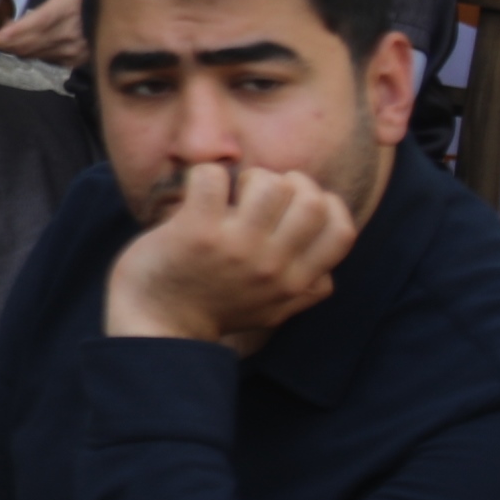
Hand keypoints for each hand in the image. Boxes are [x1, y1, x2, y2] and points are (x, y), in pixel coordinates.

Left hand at [0, 0, 84, 68]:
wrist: (134, 8)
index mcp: (59, 14)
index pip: (20, 34)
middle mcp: (64, 38)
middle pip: (23, 49)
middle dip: (3, 44)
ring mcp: (73, 52)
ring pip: (35, 56)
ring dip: (19, 48)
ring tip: (12, 34)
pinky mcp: (81, 60)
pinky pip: (50, 60)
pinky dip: (37, 52)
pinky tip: (37, 40)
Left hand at [106, 161, 352, 349]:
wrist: (158, 325)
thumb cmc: (213, 308)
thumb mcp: (273, 310)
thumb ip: (305, 290)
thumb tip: (329, 270)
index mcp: (295, 283)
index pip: (341, 232)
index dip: (327, 203)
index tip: (298, 200)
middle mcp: (272, 267)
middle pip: (310, 201)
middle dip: (288, 181)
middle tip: (259, 191)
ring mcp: (236, 248)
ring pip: (270, 184)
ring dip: (249, 177)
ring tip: (230, 193)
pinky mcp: (197, 232)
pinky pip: (213, 178)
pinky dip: (205, 174)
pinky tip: (198, 192)